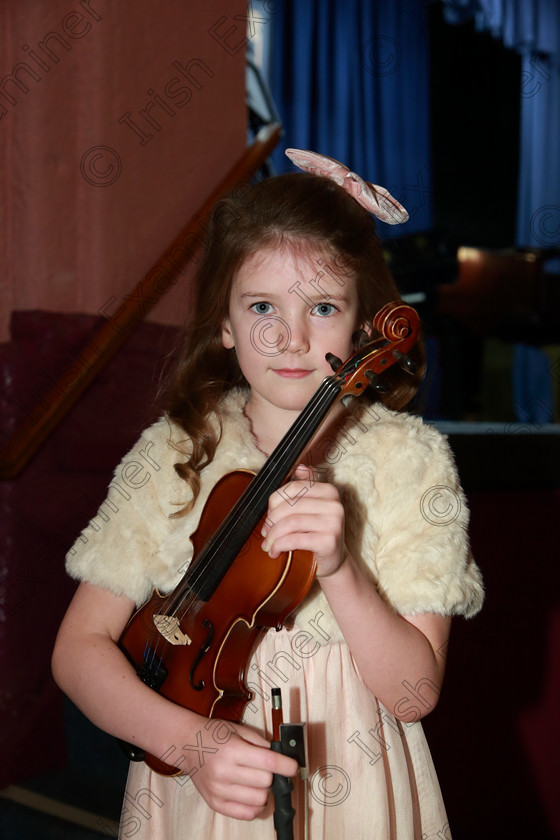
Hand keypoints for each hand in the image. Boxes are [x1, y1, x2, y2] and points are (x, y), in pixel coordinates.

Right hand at [189, 722, 297, 820]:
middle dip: (272, 776)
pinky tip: (252, 794)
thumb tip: (282, 757)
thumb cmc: (214, 735)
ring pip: (259, 800)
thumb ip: (261, 743)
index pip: (268, 762)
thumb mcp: (239, 730)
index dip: (286, 765)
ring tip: (257, 781)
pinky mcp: (216, 804)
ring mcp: (219, 790)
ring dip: (264, 792)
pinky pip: (246, 814)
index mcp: (233, 750)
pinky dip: (255, 806)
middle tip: (267, 769)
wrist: (188, 745)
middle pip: (266, 783)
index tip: (294, 767)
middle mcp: (225, 772)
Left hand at [262, 464, 346, 578]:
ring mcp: (334, 523)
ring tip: (268, 544)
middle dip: (271, 520)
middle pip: (290, 506)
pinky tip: (275, 551)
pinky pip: (294, 539)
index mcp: (329, 491)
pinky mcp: (329, 542)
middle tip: (266, 533)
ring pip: (290, 523)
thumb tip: (299, 467)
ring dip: (273, 535)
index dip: (275, 501)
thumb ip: (307, 486)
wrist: (334, 560)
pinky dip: (279, 546)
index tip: (269, 515)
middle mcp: (334, 504)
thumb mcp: (313, 507)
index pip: (293, 487)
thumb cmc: (318, 532)